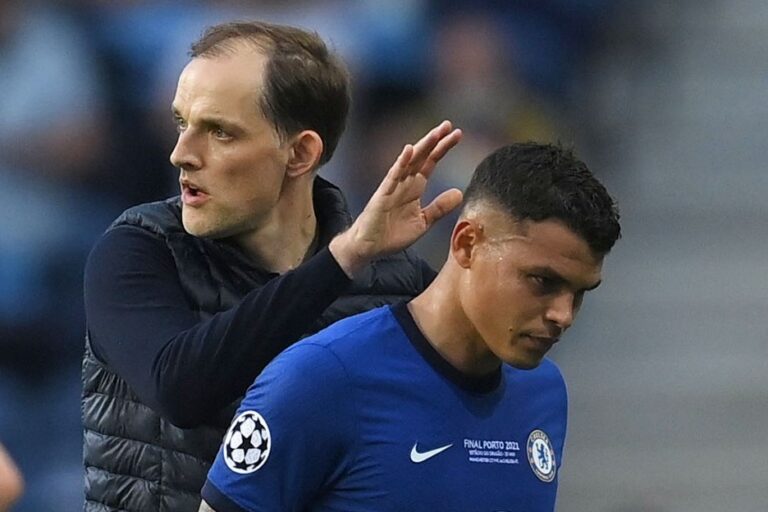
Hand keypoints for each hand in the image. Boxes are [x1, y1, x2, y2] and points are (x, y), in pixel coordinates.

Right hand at [330, 120, 462, 276]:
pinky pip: (392, 176)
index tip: (457, 135)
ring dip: (422, 147)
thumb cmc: (392, 234)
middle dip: (435, 140)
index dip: (443, 148)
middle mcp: (404, 182)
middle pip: (422, 156)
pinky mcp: (383, 195)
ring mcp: (393, 186)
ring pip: (409, 161)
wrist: (370, 247)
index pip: (431, 162)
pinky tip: (409, 151)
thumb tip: (459, 193)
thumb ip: (439, 207)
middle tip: (449, 125)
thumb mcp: (423, 222)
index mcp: (414, 187)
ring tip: (436, 133)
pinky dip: (400, 163)